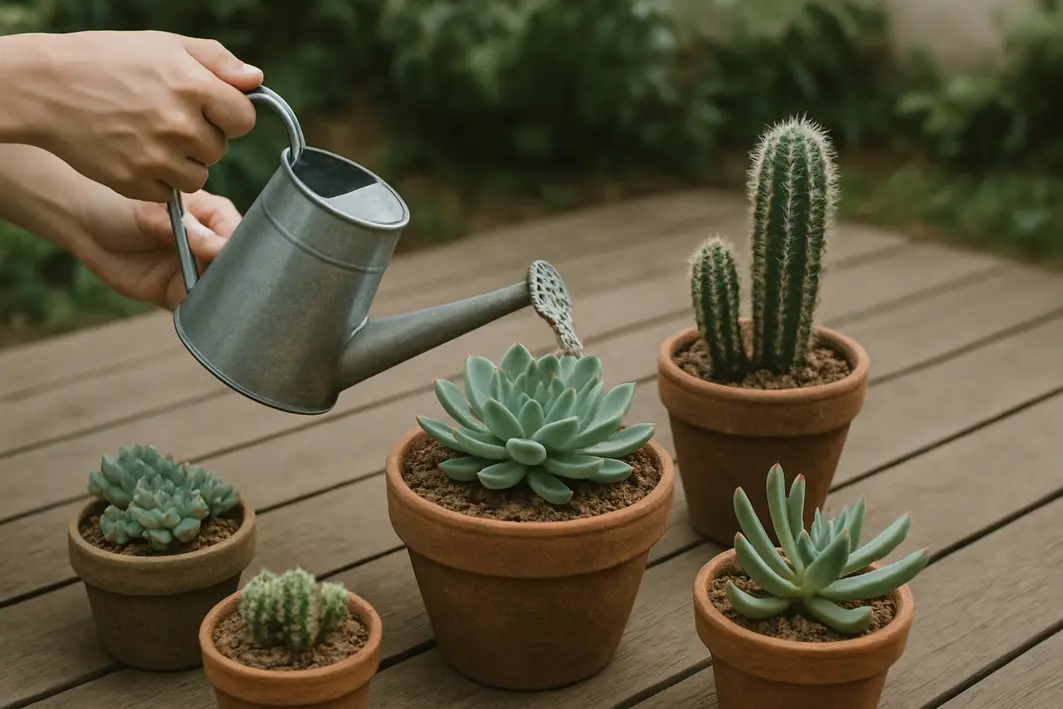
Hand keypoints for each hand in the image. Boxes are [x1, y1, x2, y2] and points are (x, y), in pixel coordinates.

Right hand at [11, 31, 261, 201]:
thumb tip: (256, 80)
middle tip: (165, 117)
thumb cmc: (109, 61)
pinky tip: (134, 153)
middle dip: (201, 136)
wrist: (45, 87)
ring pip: (198, 176)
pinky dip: (156, 180)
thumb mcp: (165, 46)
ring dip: (183, 162)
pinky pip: (169, 193)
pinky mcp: (135, 182)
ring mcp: (157, 157)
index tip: (208, 107)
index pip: (244, 119)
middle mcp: (179, 124)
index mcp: (194, 86)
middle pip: (219, 149)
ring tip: (150, 136)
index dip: (228, 113)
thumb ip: (218, 62)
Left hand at [77, 188, 240, 309]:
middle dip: (233, 278)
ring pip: (220, 290)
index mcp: (212, 216)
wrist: (84, 227)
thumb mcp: (148, 212)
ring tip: (209, 301)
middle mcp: (211, 244)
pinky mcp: (179, 294)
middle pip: (236, 266)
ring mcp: (197, 271)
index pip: (237, 235)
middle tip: (218, 285)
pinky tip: (197, 316)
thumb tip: (216, 247)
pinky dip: (199, 314)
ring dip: (217, 298)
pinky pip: (197, 308)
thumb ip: (182, 228)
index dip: (236, 249)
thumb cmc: (117, 206)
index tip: (224, 258)